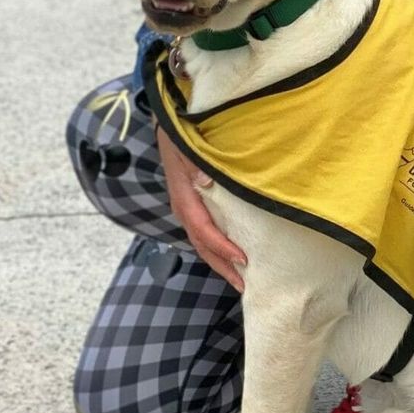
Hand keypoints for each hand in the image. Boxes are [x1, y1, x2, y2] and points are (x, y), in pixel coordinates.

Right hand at [158, 125, 247, 289]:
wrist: (169, 127)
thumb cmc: (182, 137)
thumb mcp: (187, 148)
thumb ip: (196, 164)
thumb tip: (205, 182)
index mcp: (184, 198)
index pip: (204, 230)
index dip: (222, 247)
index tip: (243, 259)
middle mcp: (184, 208)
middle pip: (203, 246)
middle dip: (222, 266)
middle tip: (244, 285)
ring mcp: (187, 209)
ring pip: (203, 243)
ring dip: (220, 261)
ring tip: (240, 278)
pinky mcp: (192, 206)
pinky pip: (204, 232)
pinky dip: (217, 247)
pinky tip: (231, 253)